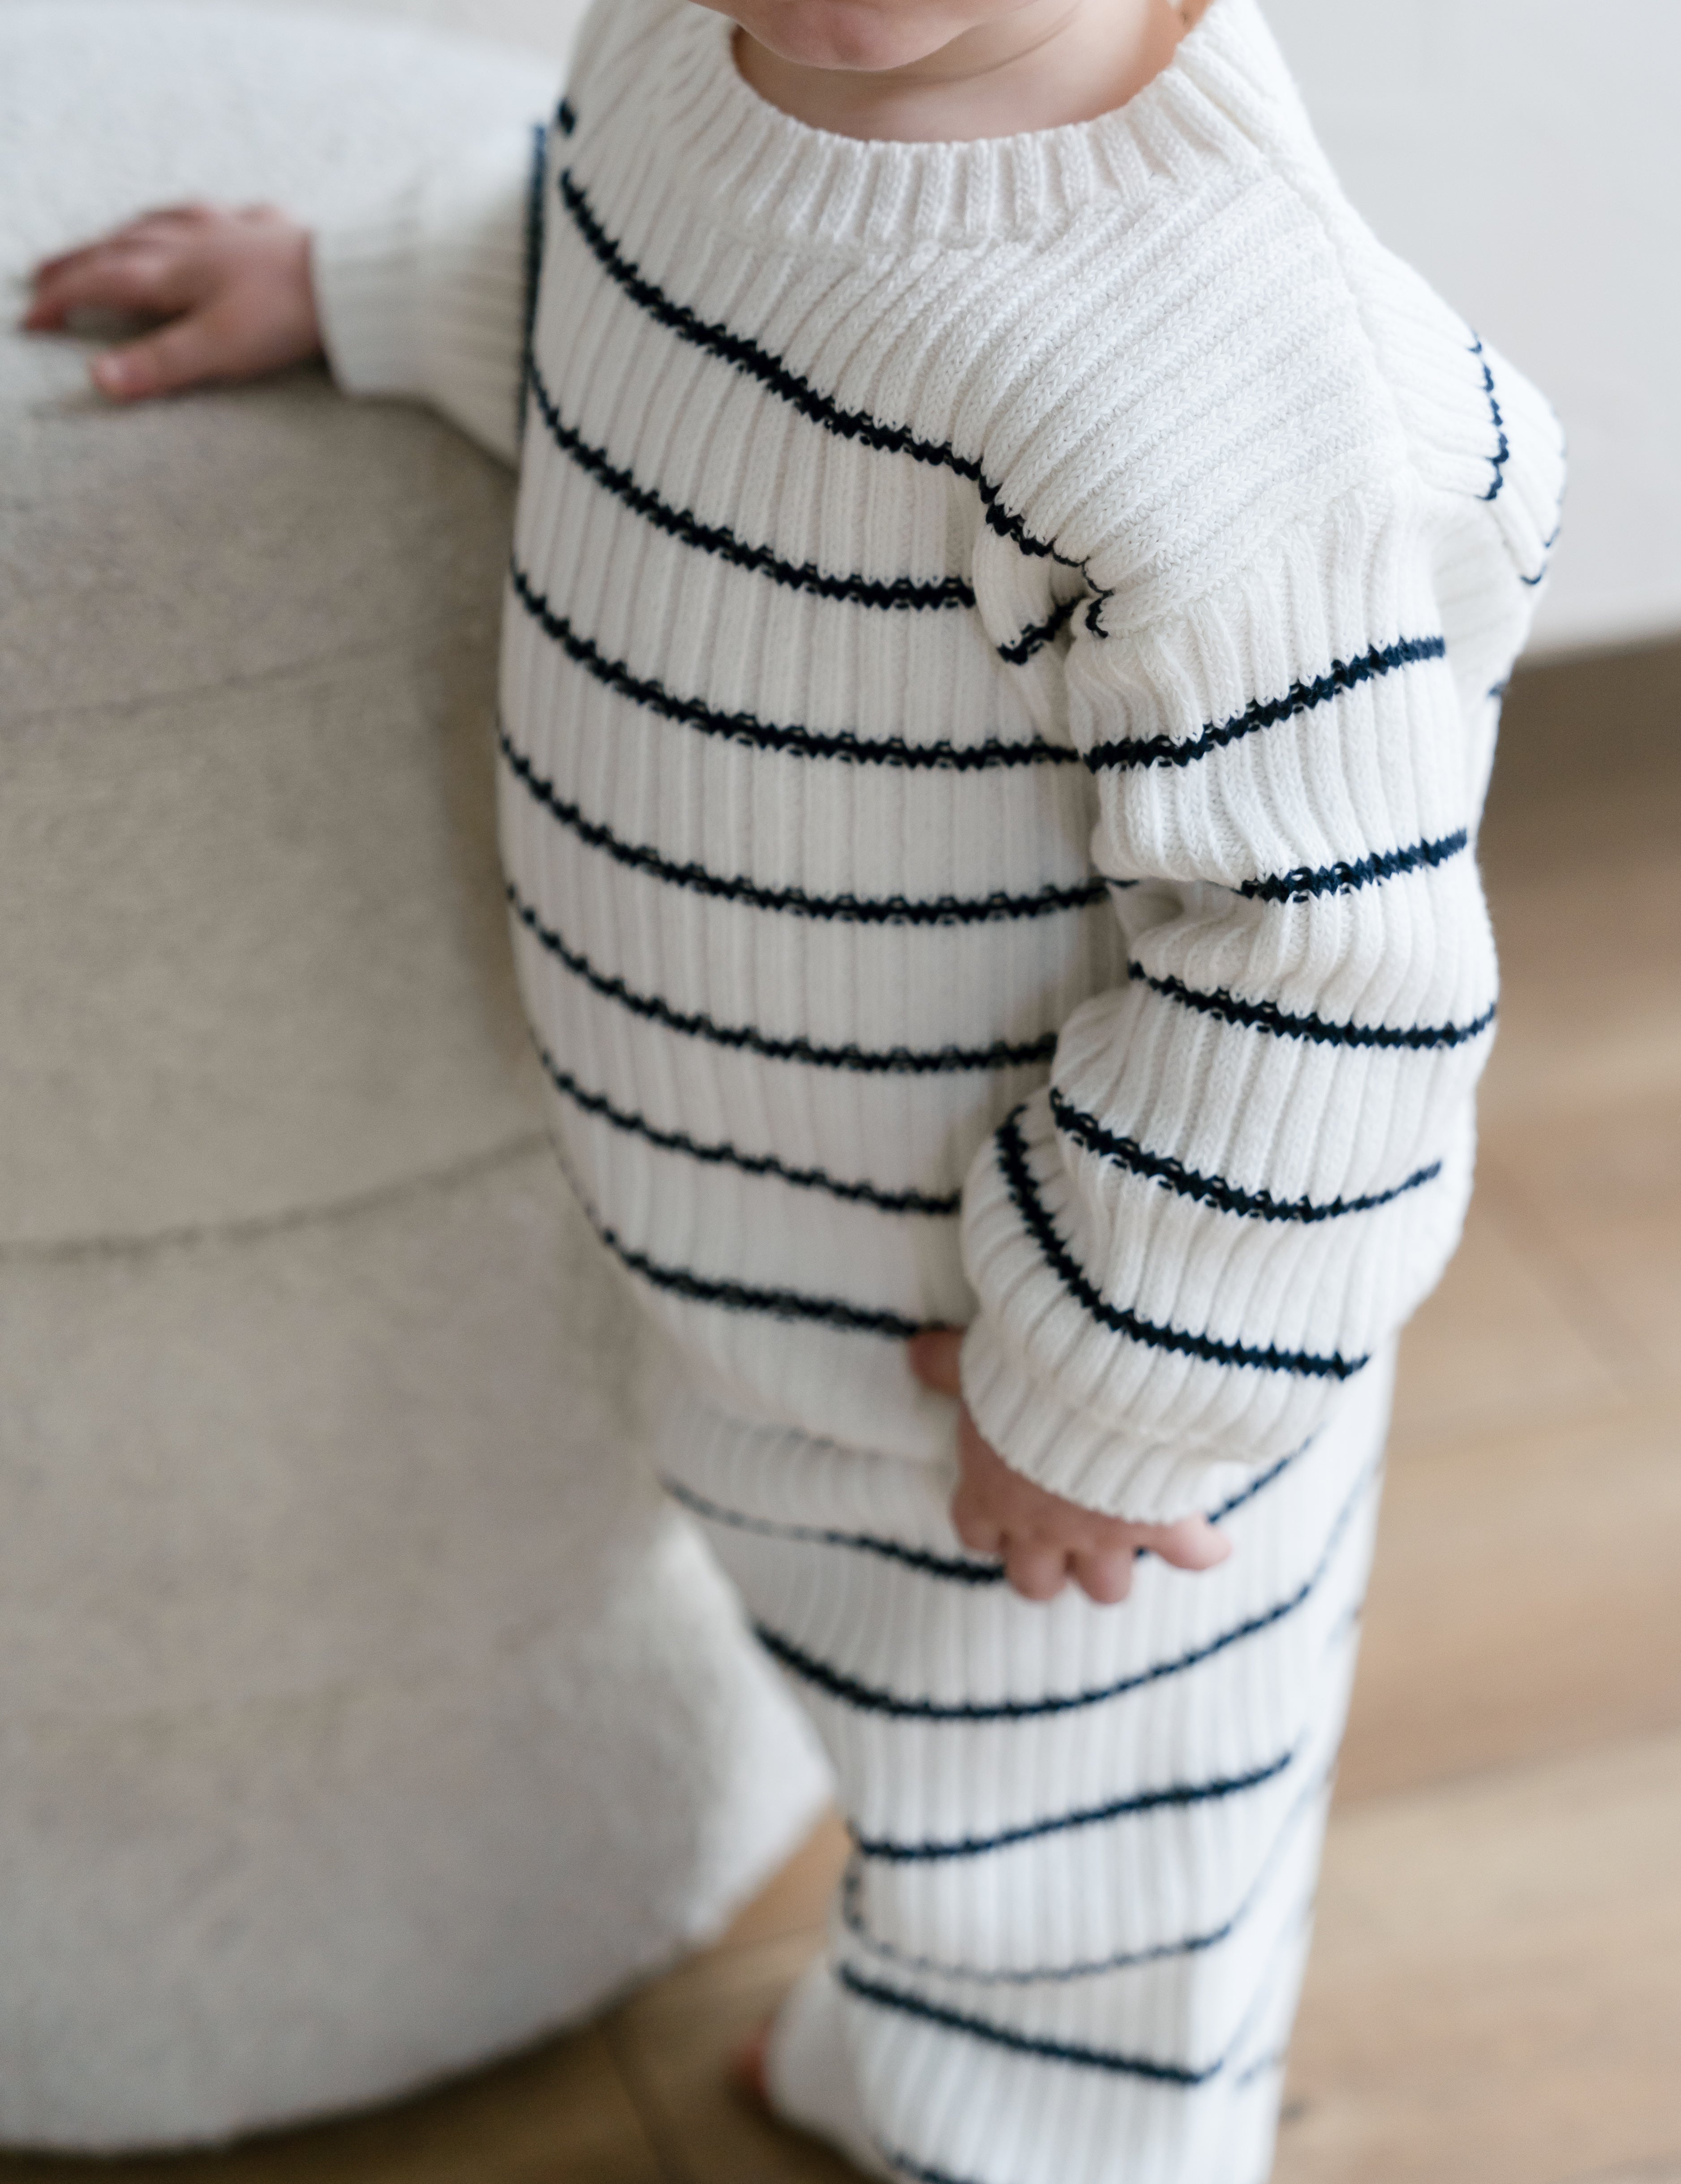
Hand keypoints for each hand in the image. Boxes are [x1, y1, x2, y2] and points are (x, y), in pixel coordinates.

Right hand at [22, 202, 320, 400]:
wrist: (353, 282)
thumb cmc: (286, 316)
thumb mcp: (218, 349)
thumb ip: (158, 365)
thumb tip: (98, 381)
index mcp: (175, 272)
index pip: (102, 281)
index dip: (63, 299)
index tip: (32, 319)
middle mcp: (195, 243)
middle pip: (121, 247)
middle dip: (78, 261)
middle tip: (43, 273)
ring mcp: (232, 231)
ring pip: (162, 223)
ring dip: (126, 232)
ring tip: (109, 239)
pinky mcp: (270, 229)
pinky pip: (220, 215)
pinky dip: (194, 218)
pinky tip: (203, 218)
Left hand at [908, 1329, 1231, 1604]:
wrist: (1110, 1370)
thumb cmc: (1033, 1363)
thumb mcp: (980, 1359)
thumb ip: (946, 1364)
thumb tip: (912, 1352)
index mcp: (994, 1491)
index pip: (976, 1536)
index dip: (989, 1526)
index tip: (1002, 1508)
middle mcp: (1045, 1525)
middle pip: (1035, 1584)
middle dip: (1047, 1567)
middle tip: (1060, 1537)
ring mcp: (1105, 1533)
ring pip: (1105, 1589)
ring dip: (1112, 1569)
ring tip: (1124, 1539)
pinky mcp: (1164, 1523)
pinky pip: (1191, 1556)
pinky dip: (1202, 1548)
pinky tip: (1208, 1537)